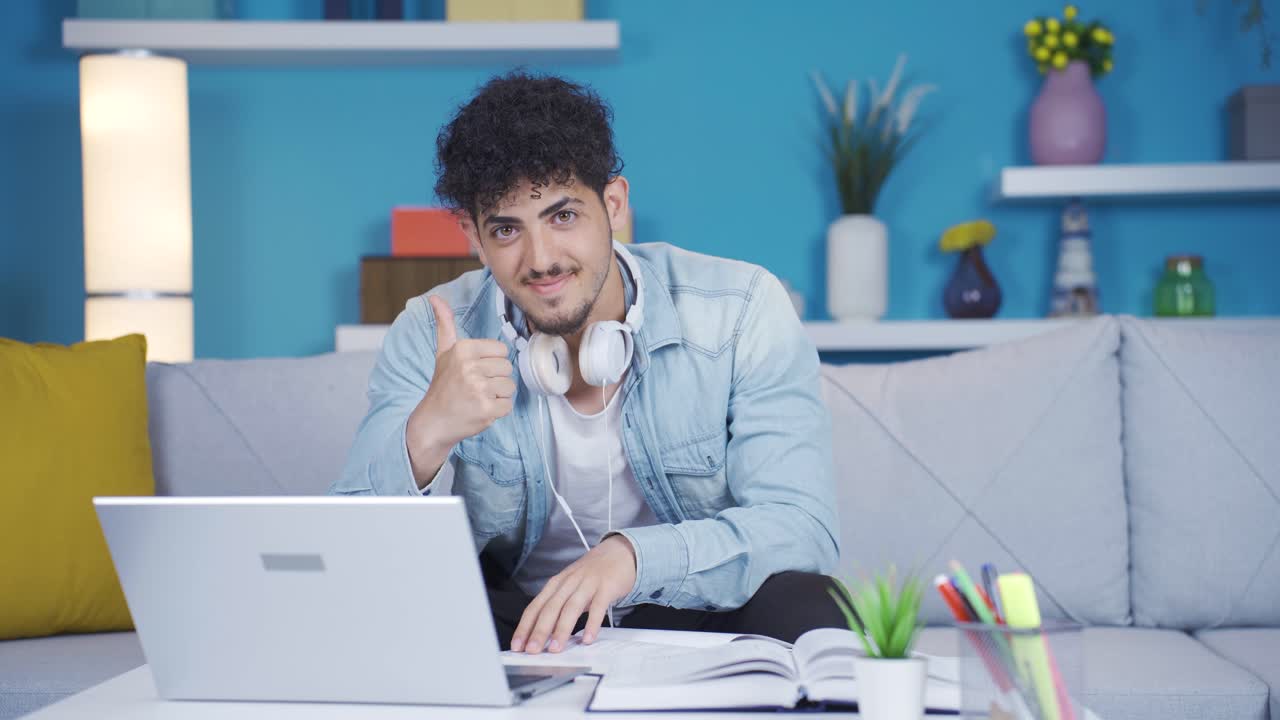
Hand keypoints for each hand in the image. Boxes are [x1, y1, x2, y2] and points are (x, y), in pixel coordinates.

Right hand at [408, 296, 515, 464]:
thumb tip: (435, 298)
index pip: (501, 350)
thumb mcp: (443, 352)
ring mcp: (479, 389)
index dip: (491, 363)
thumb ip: (445, 324)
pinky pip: (508, 405)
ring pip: (510, 387)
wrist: (433, 421)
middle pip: (507, 368)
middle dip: (495, 379)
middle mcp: (470, 367)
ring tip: (477, 398)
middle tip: (475, 387)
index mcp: (463, 349)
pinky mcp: (486, 409)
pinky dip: (497, 411)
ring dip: (497, 395)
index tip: (474, 371)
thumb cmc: (442, 386)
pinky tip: (480, 410)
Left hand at [511, 535, 637, 653]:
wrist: (619, 553)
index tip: (517, 645)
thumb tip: (543, 635)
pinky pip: (598, 607)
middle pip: (550, 608)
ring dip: (561, 629)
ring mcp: (588, 583)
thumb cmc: (592, 574)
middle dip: (539, 631)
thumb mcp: (570, 587)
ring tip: (556, 648)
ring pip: (571, 607)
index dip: (525, 627)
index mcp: (556, 584)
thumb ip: (558, 608)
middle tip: (532, 650)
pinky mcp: (606, 587)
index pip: (535, 607)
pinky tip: (588, 638)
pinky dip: (592, 623)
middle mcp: (569, 582)